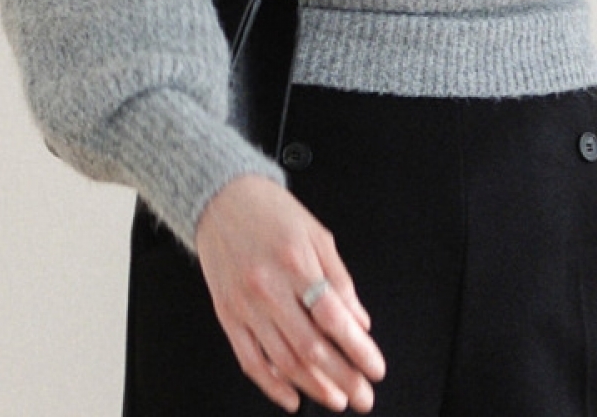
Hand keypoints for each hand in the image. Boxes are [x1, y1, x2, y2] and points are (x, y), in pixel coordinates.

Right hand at [195, 174, 385, 412]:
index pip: (333, 317)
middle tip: (364, 396)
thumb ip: (340, 279)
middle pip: (310, 346)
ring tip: (337, 399)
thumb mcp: (317, 234)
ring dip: (313, 387)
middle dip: (342, 377)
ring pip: (282, 360)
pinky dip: (272, 385)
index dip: (358, 349)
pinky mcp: (227, 316)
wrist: (221, 199)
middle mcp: (268, 287)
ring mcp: (245, 305)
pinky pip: (250, 360)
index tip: (375, 367)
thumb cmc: (271, 212)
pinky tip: (292, 397)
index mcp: (295, 262)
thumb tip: (359, 320)